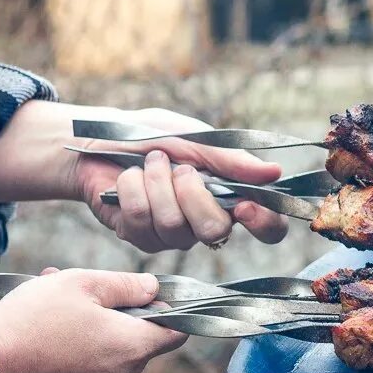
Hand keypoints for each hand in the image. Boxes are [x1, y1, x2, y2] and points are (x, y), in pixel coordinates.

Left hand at [0, 100, 289, 251]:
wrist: (96, 141)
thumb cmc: (150, 135)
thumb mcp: (193, 140)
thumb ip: (231, 160)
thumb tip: (275, 173)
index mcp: (231, 195)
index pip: (267, 227)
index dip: (264, 224)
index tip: (246, 206)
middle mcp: (207, 221)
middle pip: (217, 231)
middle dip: (192, 195)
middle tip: (178, 168)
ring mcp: (174, 234)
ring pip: (175, 227)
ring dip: (156, 185)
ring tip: (147, 164)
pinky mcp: (141, 238)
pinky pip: (142, 223)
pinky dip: (132, 191)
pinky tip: (127, 179)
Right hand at [0, 268, 186, 372]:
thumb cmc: (33, 321)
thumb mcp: (83, 284)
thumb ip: (127, 285)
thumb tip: (154, 289)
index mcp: (134, 348)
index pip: (177, 332)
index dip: (168, 310)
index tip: (146, 295)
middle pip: (141, 339)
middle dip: (119, 313)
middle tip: (86, 291)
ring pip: (114, 351)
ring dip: (96, 327)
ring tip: (59, 305)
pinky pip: (94, 368)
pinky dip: (82, 347)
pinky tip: (52, 328)